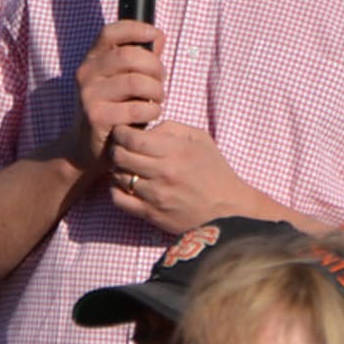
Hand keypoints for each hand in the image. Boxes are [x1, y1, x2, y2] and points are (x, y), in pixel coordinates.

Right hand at [66, 21, 162, 166]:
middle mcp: (86, 74)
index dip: (136, 29)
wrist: (86, 148)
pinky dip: (152, 111)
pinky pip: (137, 109)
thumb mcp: (119, 81)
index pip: (111, 32)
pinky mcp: (97, 117)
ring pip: (137, 82)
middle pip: (130, 56)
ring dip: (156, 91)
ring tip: (157, 100)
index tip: (156, 36)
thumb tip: (157, 37)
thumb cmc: (111, 109)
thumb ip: (137, 59)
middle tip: (161, 81)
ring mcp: (89, 96)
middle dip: (155, 67)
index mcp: (92, 60)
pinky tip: (150, 115)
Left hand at [106, 121, 272, 233]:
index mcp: (176, 151)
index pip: (132, 138)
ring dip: (117, 168)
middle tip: (120, 147)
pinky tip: (126, 185)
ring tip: (126, 165)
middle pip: (120, 156)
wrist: (228, 211)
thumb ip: (171, 128)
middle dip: (115, 148)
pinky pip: (119, 200)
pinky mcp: (152, 215)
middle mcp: (164, 173)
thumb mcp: (200, 140)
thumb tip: (145, 130)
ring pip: (118, 176)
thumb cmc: (214, 171)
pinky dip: (116, 190)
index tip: (122, 131)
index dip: (120, 132)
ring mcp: (156, 196)